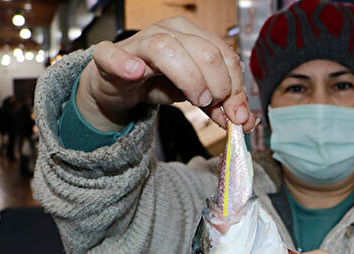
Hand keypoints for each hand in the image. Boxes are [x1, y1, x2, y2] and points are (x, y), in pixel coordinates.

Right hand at [76, 17, 256, 131]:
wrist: (119, 86)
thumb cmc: (159, 82)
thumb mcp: (195, 95)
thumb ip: (219, 106)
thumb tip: (244, 122)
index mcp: (194, 36)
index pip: (225, 55)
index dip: (236, 86)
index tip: (238, 115)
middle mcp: (169, 31)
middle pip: (204, 51)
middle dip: (218, 84)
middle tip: (215, 107)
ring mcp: (139, 41)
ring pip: (168, 48)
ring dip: (189, 77)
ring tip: (197, 99)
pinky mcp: (110, 57)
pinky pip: (113, 54)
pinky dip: (125, 63)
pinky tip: (136, 72)